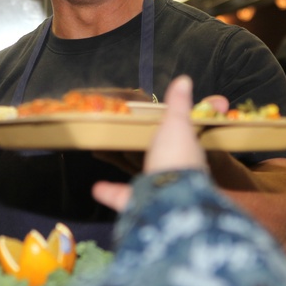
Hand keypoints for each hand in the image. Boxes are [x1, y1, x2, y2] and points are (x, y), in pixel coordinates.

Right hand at [92, 75, 207, 211]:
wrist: (168, 200)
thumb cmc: (175, 156)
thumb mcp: (176, 123)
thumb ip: (178, 103)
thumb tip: (185, 78)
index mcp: (189, 156)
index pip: (186, 143)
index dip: (178, 136)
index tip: (167, 129)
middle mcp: (178, 178)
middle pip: (166, 165)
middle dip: (157, 158)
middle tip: (140, 148)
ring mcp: (159, 194)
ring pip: (148, 184)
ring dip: (137, 177)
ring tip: (118, 165)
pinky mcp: (139, 206)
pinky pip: (124, 197)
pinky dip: (110, 192)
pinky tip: (96, 188)